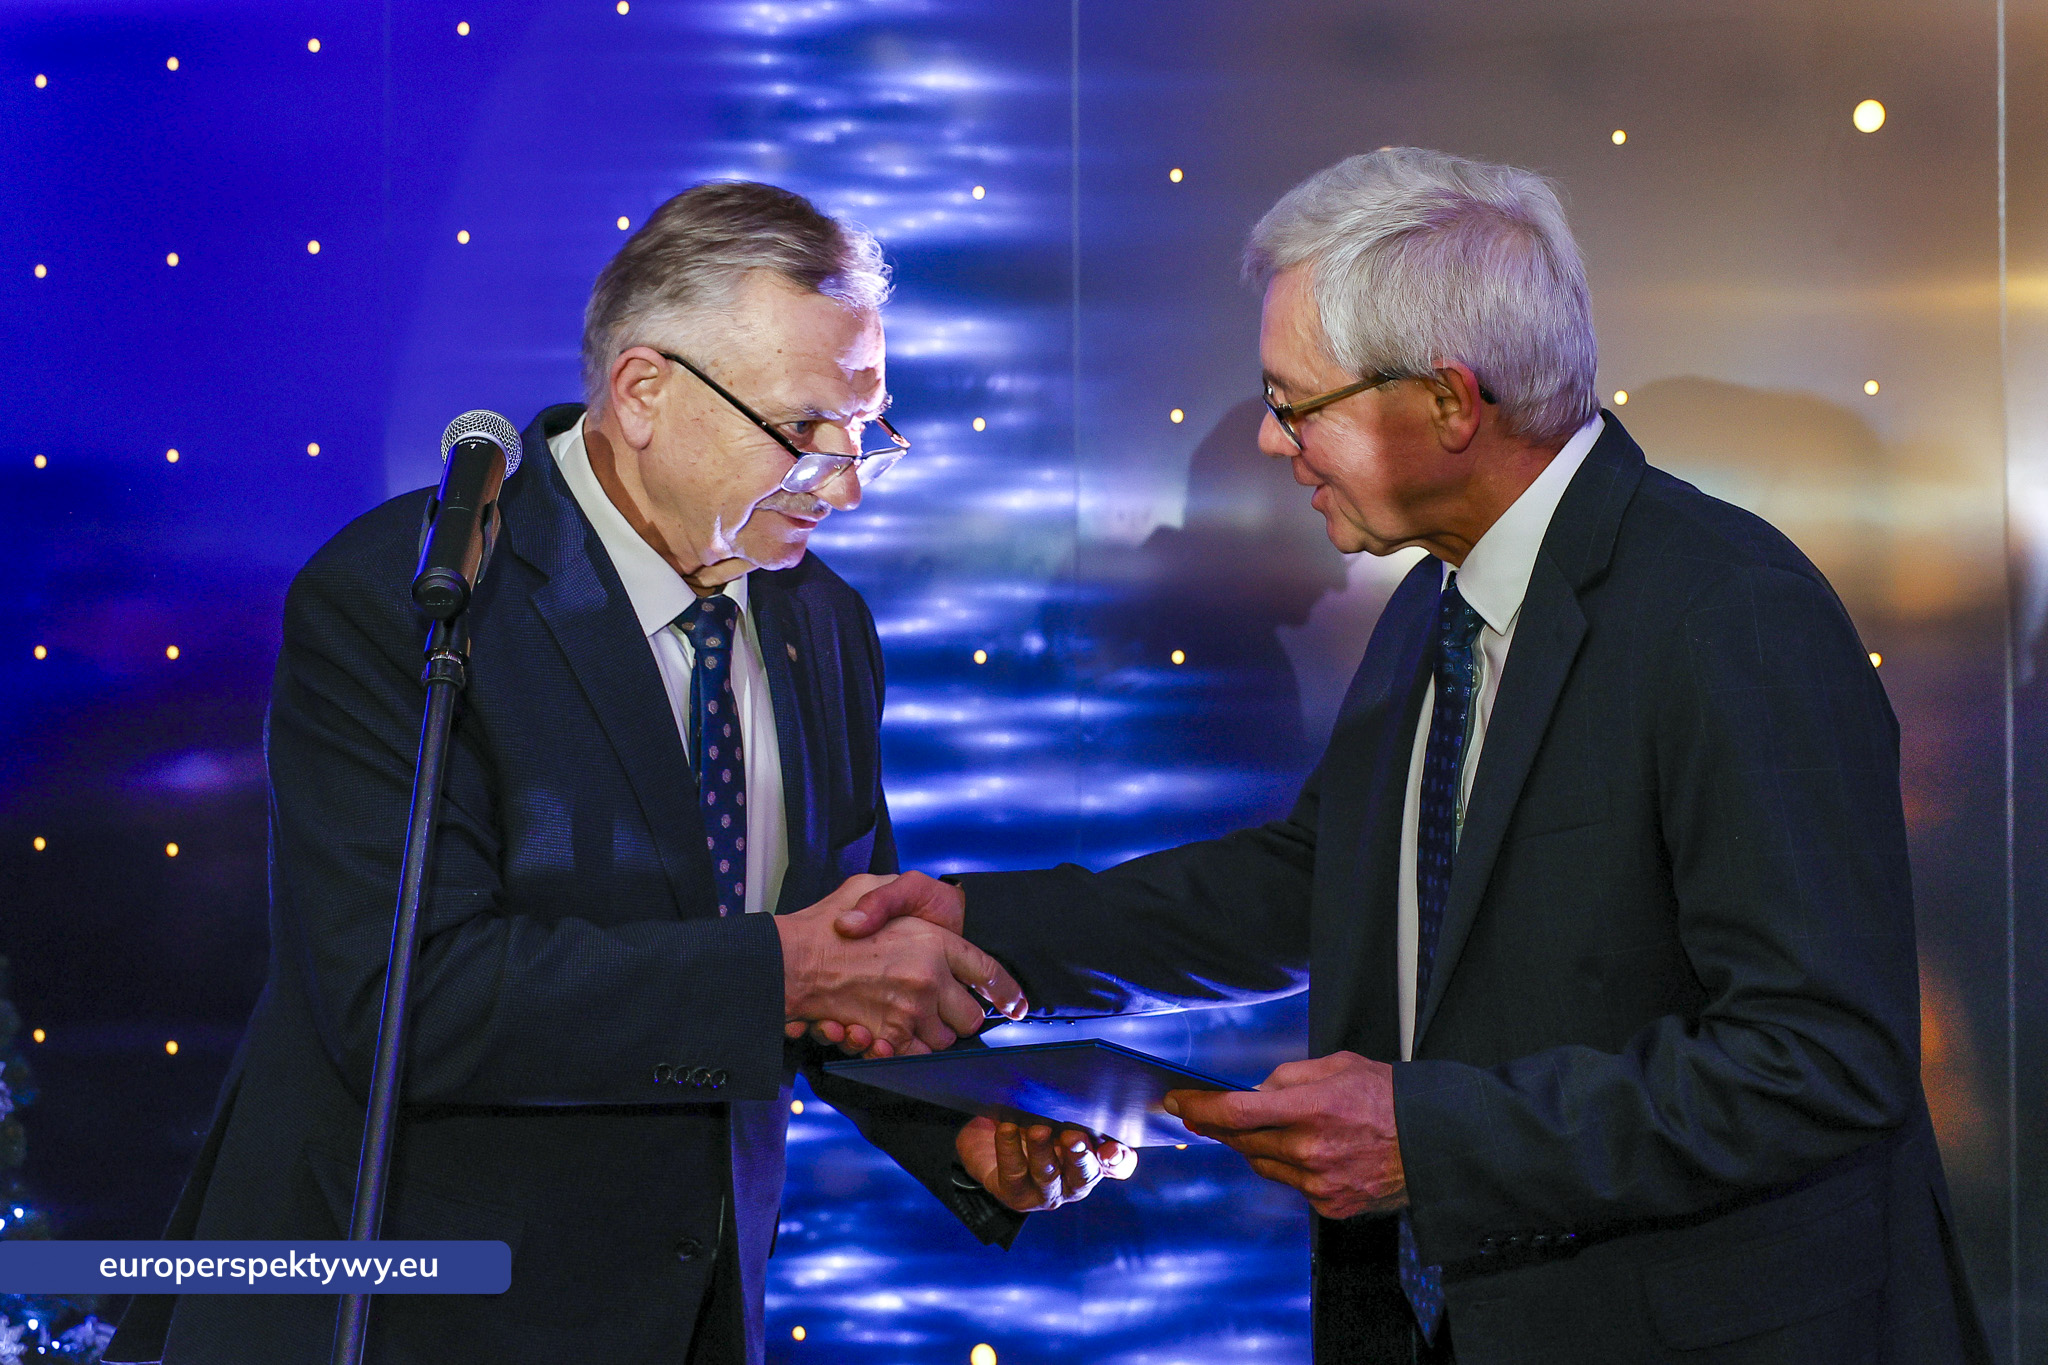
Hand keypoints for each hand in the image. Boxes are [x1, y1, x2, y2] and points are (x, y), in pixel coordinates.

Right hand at [775, 874, 1026, 1056]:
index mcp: (933, 941)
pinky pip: (914, 1055)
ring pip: (943, 1041)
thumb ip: (900, 897)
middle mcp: (928, 979)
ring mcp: (909, 1012)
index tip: (1017, 1006)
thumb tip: (929, 917)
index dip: (1006, 992)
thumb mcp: (870, 886)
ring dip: (932, 1034)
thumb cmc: (827, 922)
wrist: (787, 961)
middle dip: (959, 1016)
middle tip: (939, 1005)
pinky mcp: (887, 1037)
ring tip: (909, 1017)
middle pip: (970, 1018)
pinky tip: (891, 1034)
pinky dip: (907, 1050)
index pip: (988, 971)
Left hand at [955, 1116, 1136, 1212]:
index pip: (1119, 1164)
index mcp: (1094, 1158)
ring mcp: (1047, 1192)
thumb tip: (1077, 1081)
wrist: (990, 1144)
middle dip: (1079, 1155)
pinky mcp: (1017, 1194)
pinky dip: (1010, 1149)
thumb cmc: (1031, 1122)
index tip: (1110, 1149)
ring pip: (1048, 1174)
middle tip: (1071, 1135)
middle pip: (1085, 1173)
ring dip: (1042, 1151)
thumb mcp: (1054, 1111)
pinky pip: (1014, 1173)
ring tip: (1037, 1130)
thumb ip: (1071, 1103)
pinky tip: (1006, 1128)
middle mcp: (1075, 1180)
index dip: (1119, 1158)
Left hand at [1164, 1051, 1402, 1219]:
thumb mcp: (1339, 1066)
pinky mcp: (1329, 1204)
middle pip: (1242, 1141)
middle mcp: (1310, 1148)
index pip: (1235, 1110)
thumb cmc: (1391, 1099)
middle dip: (1221, 1126)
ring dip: (1257, 1146)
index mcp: (1311, 1107)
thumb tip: (1255, 1090)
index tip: (1177, 1101)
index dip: (1199, 1107)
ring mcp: (1319, 1181)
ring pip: (1263, 1164)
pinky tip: (1311, 1152)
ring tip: (1277, 1128)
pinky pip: (1292, 1184)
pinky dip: (1290, 1167)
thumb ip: (1291, 1077)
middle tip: (1209, 1114)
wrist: (1436, 1144)